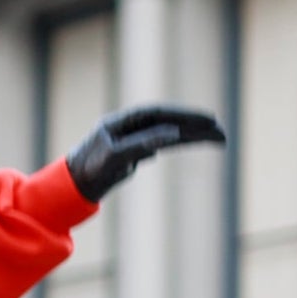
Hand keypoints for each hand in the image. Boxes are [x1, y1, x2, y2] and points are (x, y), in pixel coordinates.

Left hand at [66, 106, 225, 202]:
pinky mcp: (137, 152)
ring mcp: (136, 138)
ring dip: (193, 136)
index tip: (207, 118)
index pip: (160, 113)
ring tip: (219, 139)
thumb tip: (172, 135)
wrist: (75, 184)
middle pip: (170, 122)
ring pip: (171, 134)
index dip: (184, 114)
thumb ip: (142, 144)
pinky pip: (164, 145)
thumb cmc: (89, 167)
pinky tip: (197, 143)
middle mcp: (132, 126)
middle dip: (196, 126)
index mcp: (124, 121)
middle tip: (221, 131)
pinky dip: (181, 144)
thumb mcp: (115, 156)